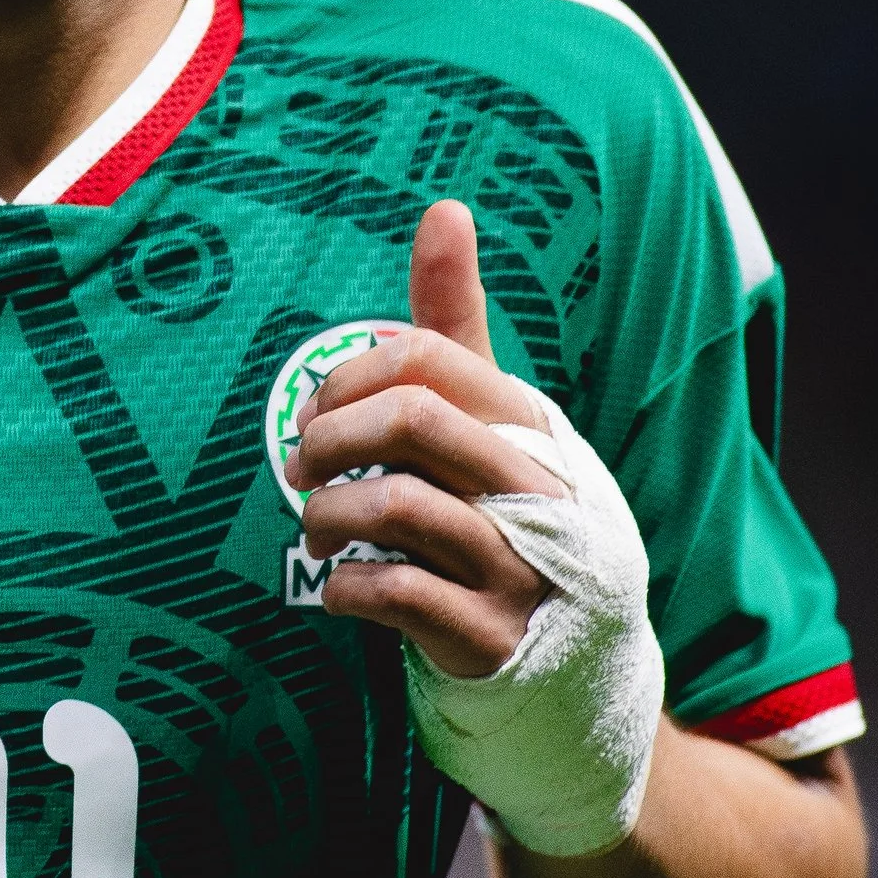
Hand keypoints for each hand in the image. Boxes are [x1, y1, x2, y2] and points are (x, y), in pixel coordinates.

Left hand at [293, 199, 562, 678]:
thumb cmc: (508, 519)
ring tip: (316, 529)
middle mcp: (533, 486)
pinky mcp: (491, 635)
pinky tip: (341, 587)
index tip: (315, 410)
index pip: (425, 359)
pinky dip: (345, 587)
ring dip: (328, 514)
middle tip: (301, 467)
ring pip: (399, 505)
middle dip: (330, 437)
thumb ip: (455, 327)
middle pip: (411, 420)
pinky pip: (396, 593)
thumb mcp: (492, 423)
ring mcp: (517, 563)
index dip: (347, 376)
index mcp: (529, 424)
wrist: (576, 669)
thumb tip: (445, 208)